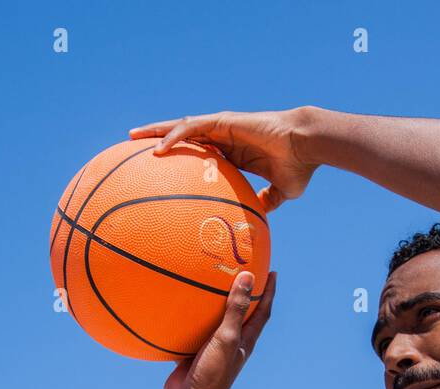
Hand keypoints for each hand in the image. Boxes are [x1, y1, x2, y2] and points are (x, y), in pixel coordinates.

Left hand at [129, 109, 317, 211]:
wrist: (307, 146)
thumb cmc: (298, 167)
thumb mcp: (280, 192)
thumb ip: (267, 201)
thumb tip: (259, 216)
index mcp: (231, 152)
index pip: (197, 153)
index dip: (178, 158)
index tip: (160, 170)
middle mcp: (222, 137)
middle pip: (182, 137)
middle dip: (157, 140)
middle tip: (132, 147)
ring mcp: (221, 127)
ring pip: (180, 127)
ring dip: (155, 131)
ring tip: (132, 136)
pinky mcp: (223, 121)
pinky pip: (192, 128)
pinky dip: (174, 137)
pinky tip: (157, 149)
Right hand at [164, 270, 276, 388]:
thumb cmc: (213, 373)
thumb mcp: (226, 337)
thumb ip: (236, 308)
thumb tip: (247, 276)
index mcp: (245, 340)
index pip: (262, 311)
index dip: (269, 291)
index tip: (271, 272)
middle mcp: (231, 343)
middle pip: (241, 313)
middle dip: (243, 293)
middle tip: (240, 270)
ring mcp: (212, 348)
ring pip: (215, 321)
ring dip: (214, 304)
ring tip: (208, 282)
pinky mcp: (193, 353)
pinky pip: (192, 331)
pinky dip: (188, 318)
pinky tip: (177, 305)